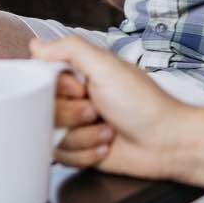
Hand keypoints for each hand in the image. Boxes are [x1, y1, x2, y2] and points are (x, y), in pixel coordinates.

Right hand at [31, 36, 193, 177]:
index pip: (40, 80)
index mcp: (80, 74)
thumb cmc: (144, 103)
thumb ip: (70, 49)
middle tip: (96, 111)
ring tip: (108, 130)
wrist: (167, 142)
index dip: (58, 90)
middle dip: (72, 116)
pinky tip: (106, 146)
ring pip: (50, 136)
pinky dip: (86, 154)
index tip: (80, 90)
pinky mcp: (80, 151)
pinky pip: (62, 157)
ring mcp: (77, 126)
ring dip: (82, 136)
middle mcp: (75, 99)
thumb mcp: (107, 67)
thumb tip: (36, 45)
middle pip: (42, 110)